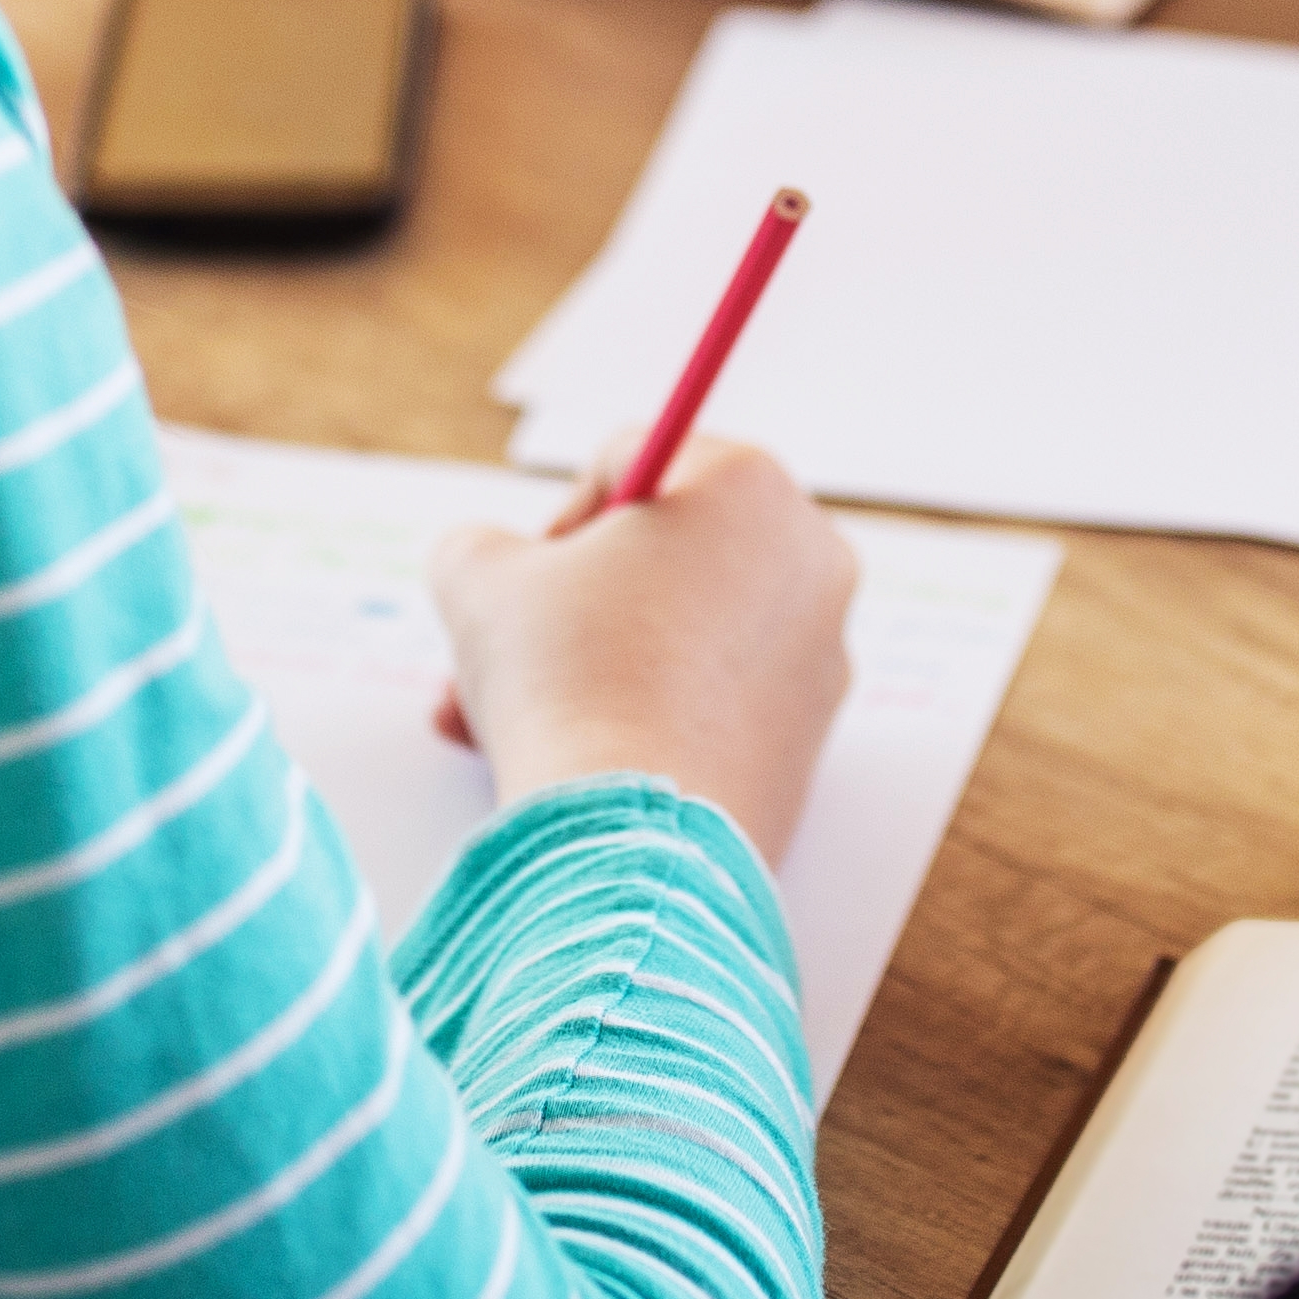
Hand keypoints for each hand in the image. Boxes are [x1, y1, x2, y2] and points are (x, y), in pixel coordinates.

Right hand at [426, 435, 855, 872]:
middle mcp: (809, 560)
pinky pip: (711, 705)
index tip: (527, 576)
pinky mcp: (810, 744)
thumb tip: (486, 558)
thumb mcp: (479, 578)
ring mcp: (821, 657)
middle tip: (509, 649)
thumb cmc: (566, 681)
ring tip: (500, 722)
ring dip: (589, 667)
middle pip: (663, 557)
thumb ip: (476, 542)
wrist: (631, 837)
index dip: (559, 516)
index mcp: (749, 486)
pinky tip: (567, 759)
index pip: (632, 462)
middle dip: (571, 607)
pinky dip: (644, 720)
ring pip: (679, 637)